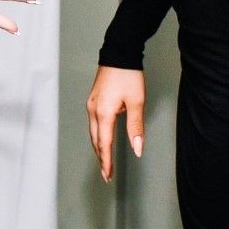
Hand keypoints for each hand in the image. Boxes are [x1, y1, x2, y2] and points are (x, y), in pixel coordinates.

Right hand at [87, 66, 145, 182]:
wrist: (119, 53)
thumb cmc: (128, 75)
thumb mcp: (136, 102)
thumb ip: (136, 127)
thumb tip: (137, 148)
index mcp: (103, 113)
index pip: (105, 144)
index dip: (107, 162)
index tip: (108, 175)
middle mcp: (94, 110)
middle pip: (96, 140)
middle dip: (101, 158)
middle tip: (106, 174)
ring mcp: (92, 105)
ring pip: (93, 133)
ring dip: (99, 148)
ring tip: (105, 161)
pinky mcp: (94, 100)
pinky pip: (93, 123)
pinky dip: (98, 136)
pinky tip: (103, 139)